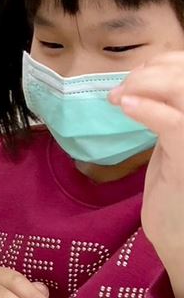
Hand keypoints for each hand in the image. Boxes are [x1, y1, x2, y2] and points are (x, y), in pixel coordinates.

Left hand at [110, 52, 183, 297]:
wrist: (178, 236)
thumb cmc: (176, 191)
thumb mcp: (175, 141)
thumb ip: (170, 109)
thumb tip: (149, 77)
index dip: (166, 61)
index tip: (135, 75)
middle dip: (152, 71)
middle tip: (121, 88)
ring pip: (183, 88)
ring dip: (146, 84)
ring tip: (120, 97)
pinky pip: (172, 123)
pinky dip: (146, 108)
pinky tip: (125, 106)